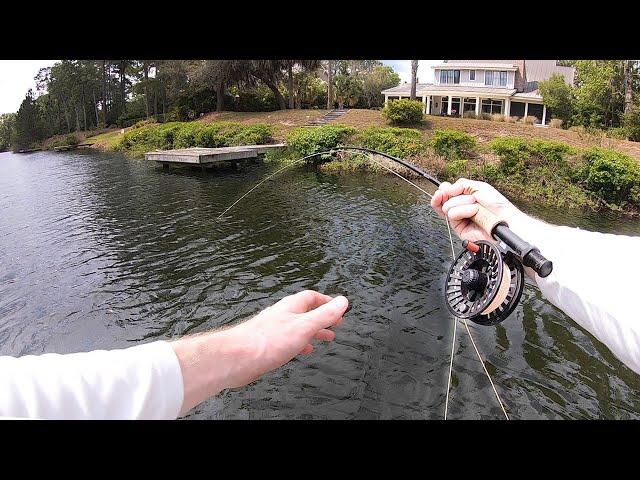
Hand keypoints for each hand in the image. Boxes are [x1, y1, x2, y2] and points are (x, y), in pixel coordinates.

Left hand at [172, 290, 348, 415]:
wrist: (237, 358)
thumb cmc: (268, 341)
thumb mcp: (304, 326)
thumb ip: (324, 315)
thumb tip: (343, 301)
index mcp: (291, 307)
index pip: (313, 298)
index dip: (328, 302)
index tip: (340, 308)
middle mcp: (282, 315)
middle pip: (306, 312)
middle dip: (323, 318)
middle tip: (336, 325)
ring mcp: (273, 329)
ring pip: (298, 327)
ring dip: (313, 332)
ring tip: (326, 339)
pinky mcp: (267, 345)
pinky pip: (289, 340)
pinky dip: (300, 343)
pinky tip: (302, 351)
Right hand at [431, 178, 524, 242]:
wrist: (504, 220)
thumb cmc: (497, 206)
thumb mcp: (480, 187)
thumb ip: (462, 184)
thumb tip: (446, 188)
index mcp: (465, 197)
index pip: (446, 192)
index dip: (443, 190)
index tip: (444, 189)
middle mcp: (460, 207)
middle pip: (443, 199)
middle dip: (454, 195)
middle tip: (464, 196)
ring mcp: (459, 218)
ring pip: (447, 207)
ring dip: (462, 203)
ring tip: (475, 206)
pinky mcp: (458, 228)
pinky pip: (451, 215)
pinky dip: (461, 211)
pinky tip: (472, 212)